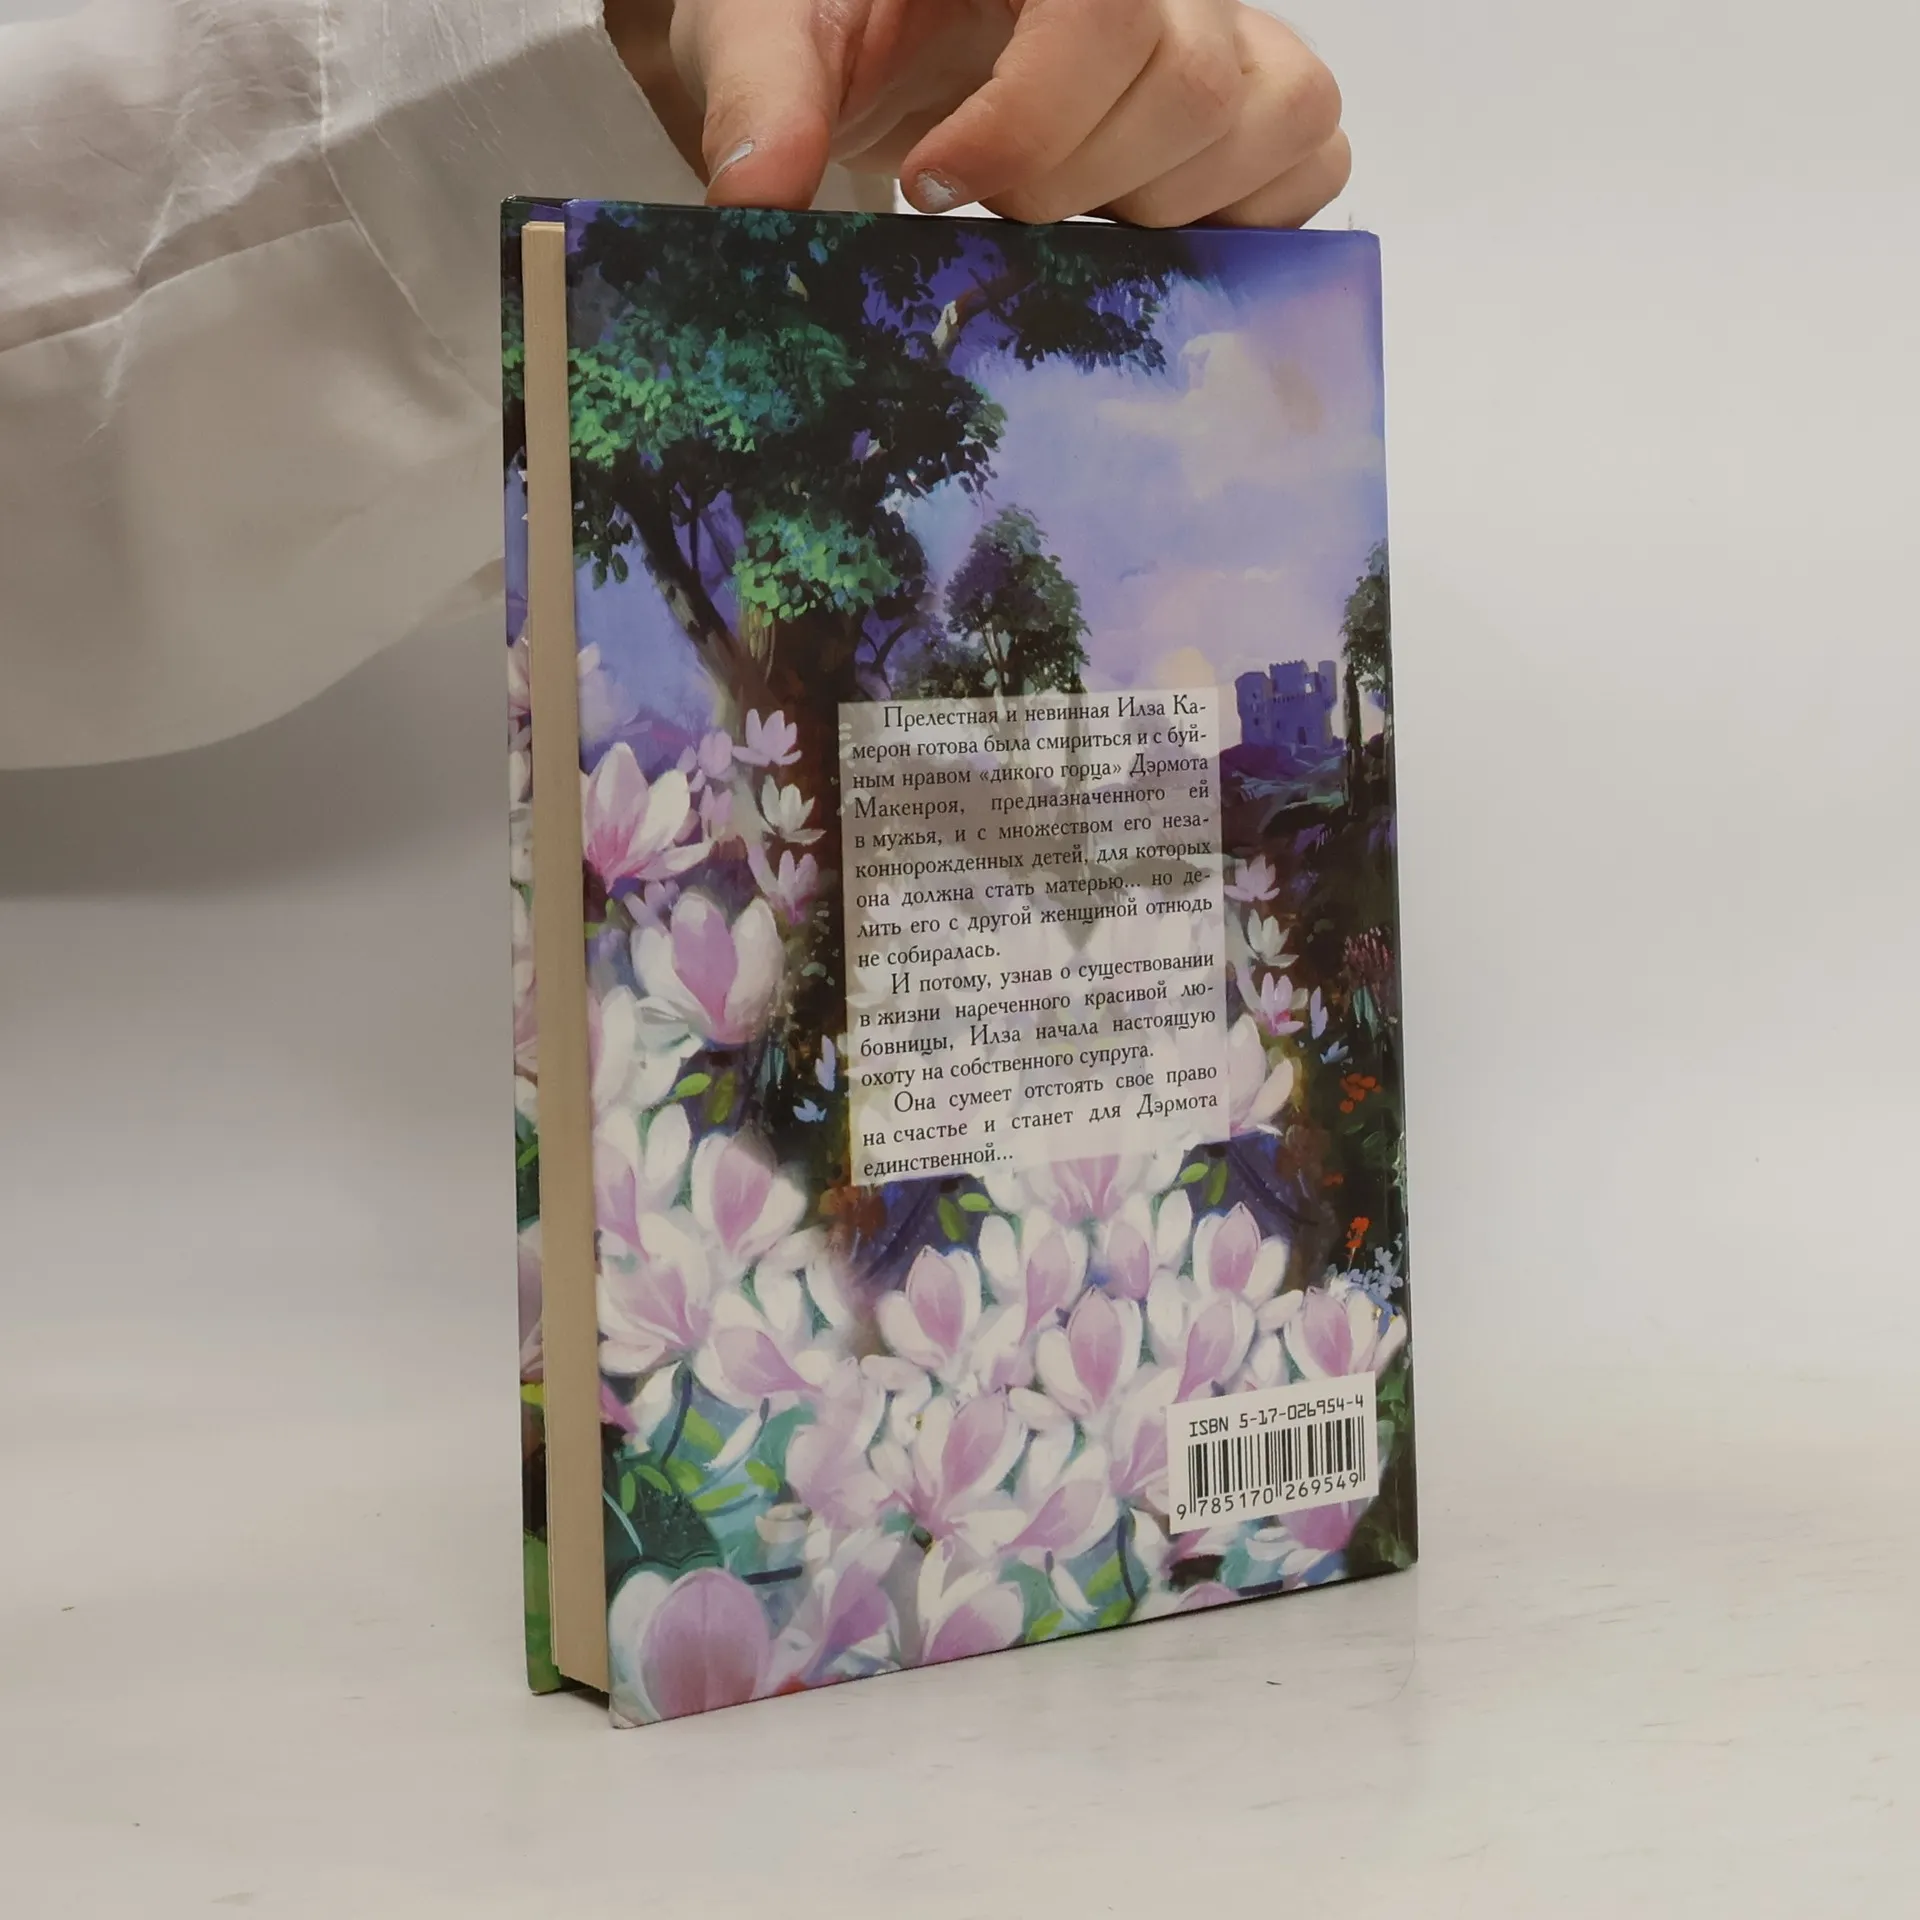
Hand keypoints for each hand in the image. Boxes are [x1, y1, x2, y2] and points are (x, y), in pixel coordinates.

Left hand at [606, 0, 1348, 227]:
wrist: (862, 31)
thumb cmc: (820, 17)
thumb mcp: (757, 31)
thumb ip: (760, 94)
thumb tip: (758, 199)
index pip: (1106, 13)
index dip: (1034, 122)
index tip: (935, 185)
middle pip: (1200, 80)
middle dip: (1082, 182)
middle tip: (991, 209)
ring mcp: (1219, 30)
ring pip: (1280, 115)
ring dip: (1167, 206)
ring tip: (1065, 216)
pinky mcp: (1247, 103)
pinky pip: (1310, 157)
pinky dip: (1248, 217)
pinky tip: (1140, 234)